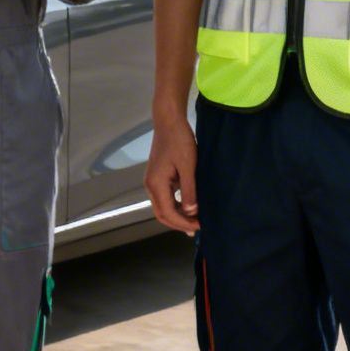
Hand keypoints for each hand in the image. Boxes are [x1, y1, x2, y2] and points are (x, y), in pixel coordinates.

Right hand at [145, 112, 199, 233]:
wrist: (169, 122)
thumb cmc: (180, 141)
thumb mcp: (188, 167)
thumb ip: (189, 190)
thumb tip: (191, 212)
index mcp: (156, 184)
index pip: (168, 213)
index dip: (183, 223)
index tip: (199, 226)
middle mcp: (150, 186)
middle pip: (161, 214)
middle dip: (178, 223)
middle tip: (196, 228)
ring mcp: (152, 181)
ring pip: (162, 207)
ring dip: (177, 215)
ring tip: (194, 221)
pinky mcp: (157, 177)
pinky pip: (165, 197)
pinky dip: (176, 205)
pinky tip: (188, 207)